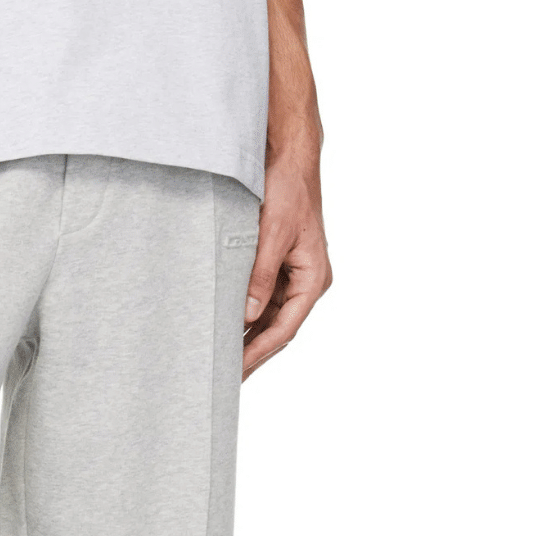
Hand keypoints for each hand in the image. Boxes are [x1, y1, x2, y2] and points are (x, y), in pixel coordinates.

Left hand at [243, 150, 332, 376]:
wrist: (289, 158)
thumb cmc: (288, 190)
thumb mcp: (272, 233)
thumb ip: (261, 274)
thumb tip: (248, 314)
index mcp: (313, 278)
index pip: (285, 328)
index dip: (259, 352)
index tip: (237, 371)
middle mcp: (306, 281)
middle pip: (278, 328)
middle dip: (253, 352)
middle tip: (226, 377)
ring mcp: (293, 274)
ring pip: (269, 316)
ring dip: (248, 336)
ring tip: (222, 359)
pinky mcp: (278, 264)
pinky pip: (262, 297)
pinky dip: (245, 313)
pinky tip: (225, 325)